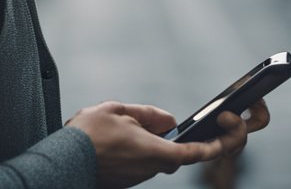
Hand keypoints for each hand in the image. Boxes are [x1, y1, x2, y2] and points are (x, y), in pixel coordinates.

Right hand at [66, 100, 267, 188]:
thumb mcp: (119, 110)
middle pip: (176, 154)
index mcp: (156, 151)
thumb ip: (148, 114)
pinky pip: (142, 162)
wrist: (62, 161)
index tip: (228, 136)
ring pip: (157, 157)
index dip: (217, 145)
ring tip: (130, 125)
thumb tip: (169, 120)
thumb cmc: (88, 135)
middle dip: (179, 141)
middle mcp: (151, 168)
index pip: (196, 153)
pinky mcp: (126, 180)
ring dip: (155, 143)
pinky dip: (141, 149)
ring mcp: (138, 176)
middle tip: (170, 125)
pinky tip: (122, 137)